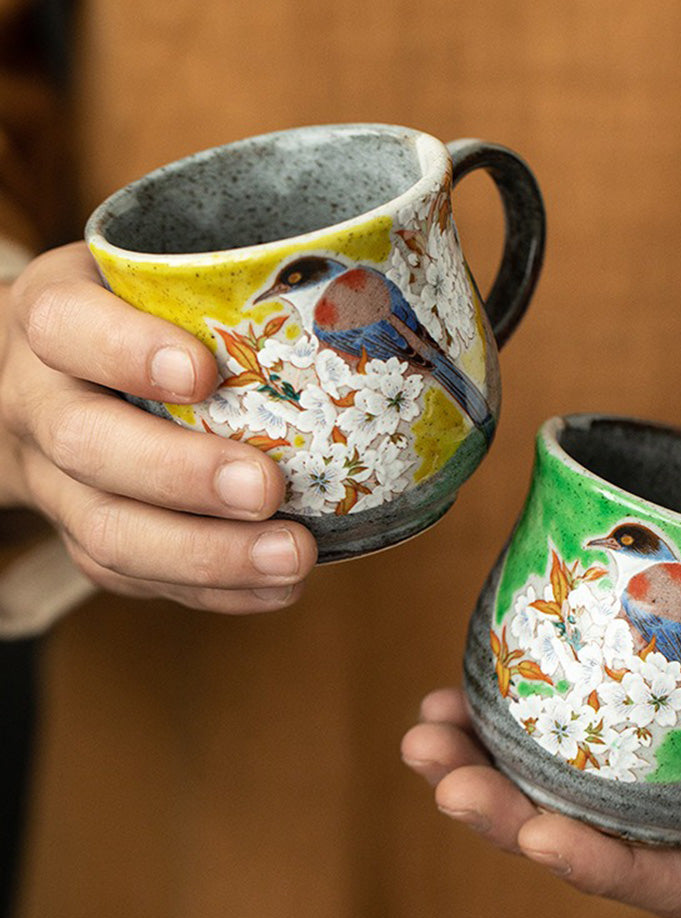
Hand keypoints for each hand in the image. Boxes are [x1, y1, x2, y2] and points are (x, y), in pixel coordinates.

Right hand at [0, 242, 316, 611]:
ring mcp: (53, 481)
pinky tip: (275, 588)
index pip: (67, 325)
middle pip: (86, 444)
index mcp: (53, 320)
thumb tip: (360, 297)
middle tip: (268, 489)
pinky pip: (132, 576)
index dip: (127, 351)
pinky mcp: (80, 536)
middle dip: (182, 474)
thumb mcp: (151, 281)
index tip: (203, 371)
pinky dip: (211, 590)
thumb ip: (220, 291)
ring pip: (107, 531)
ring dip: (206, 555)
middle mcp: (39, 402)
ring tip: (293, 558)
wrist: (45, 384)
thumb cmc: (129, 321)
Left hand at [401, 596, 680, 917]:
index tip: (537, 836)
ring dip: (483, 776)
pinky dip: (499, 732)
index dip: (606, 869)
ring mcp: (659, 783)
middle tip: (442, 778)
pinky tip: (453, 701)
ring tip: (423, 735)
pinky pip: (558, 751)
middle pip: (597, 848)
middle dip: (511, 822)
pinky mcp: (629, 740)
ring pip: (561, 801)